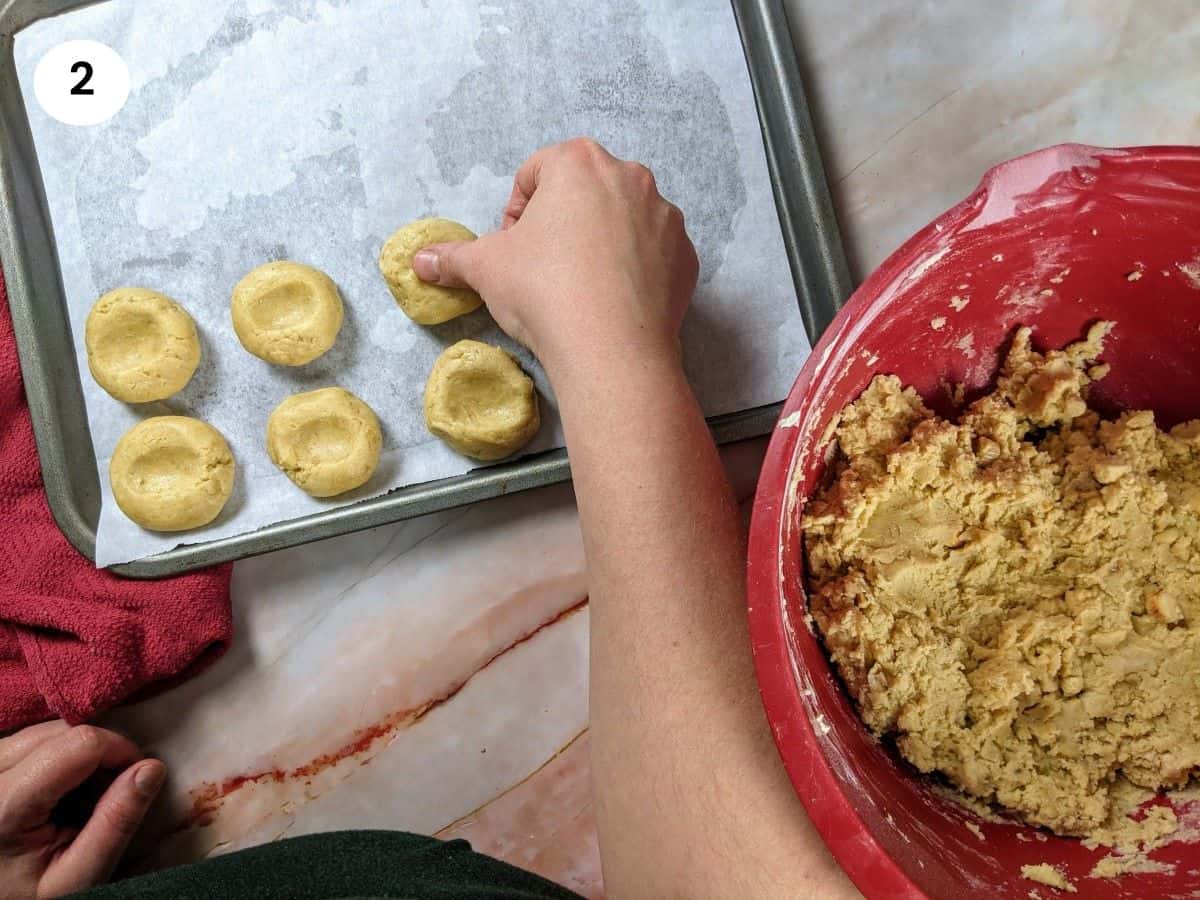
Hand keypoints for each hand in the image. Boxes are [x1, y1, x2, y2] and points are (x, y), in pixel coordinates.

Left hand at [0, 721, 164, 898]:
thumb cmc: (29, 897)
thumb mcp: (78, 877)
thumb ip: (115, 824)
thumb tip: (152, 768)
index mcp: (3, 805)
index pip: (79, 744)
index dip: (120, 750)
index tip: (137, 777)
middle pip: (60, 731)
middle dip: (99, 750)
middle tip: (109, 790)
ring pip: (44, 730)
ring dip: (76, 750)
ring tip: (82, 792)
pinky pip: (28, 740)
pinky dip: (55, 752)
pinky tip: (58, 786)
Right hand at [412, 137, 699, 374]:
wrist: (611, 349)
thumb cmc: (543, 291)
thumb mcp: (486, 269)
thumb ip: (452, 257)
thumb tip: (418, 262)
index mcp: (579, 162)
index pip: (536, 173)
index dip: (516, 212)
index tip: (514, 249)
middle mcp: (631, 177)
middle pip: (583, 193)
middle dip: (561, 224)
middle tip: (543, 269)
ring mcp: (666, 217)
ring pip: (622, 222)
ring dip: (599, 245)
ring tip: (579, 289)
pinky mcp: (686, 257)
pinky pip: (653, 255)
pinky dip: (633, 272)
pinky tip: (611, 303)